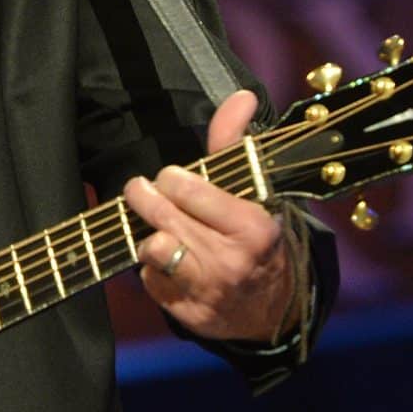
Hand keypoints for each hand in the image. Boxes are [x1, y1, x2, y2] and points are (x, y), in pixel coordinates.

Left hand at [123, 89, 298, 342]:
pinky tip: (170, 264)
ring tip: (159, 229)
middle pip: (161, 215)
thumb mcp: (251, 189)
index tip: (171, 178)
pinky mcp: (190, 315)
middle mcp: (231, 262)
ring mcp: (210, 291)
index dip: (171, 179)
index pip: (186, 189)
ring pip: (150, 248)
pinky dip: (152, 270)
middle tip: (141, 190)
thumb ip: (234, 141)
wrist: (271, 306)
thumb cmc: (252, 234)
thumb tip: (242, 95)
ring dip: (147, 236)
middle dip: (143, 197)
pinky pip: (150, 281)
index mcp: (252, 227)